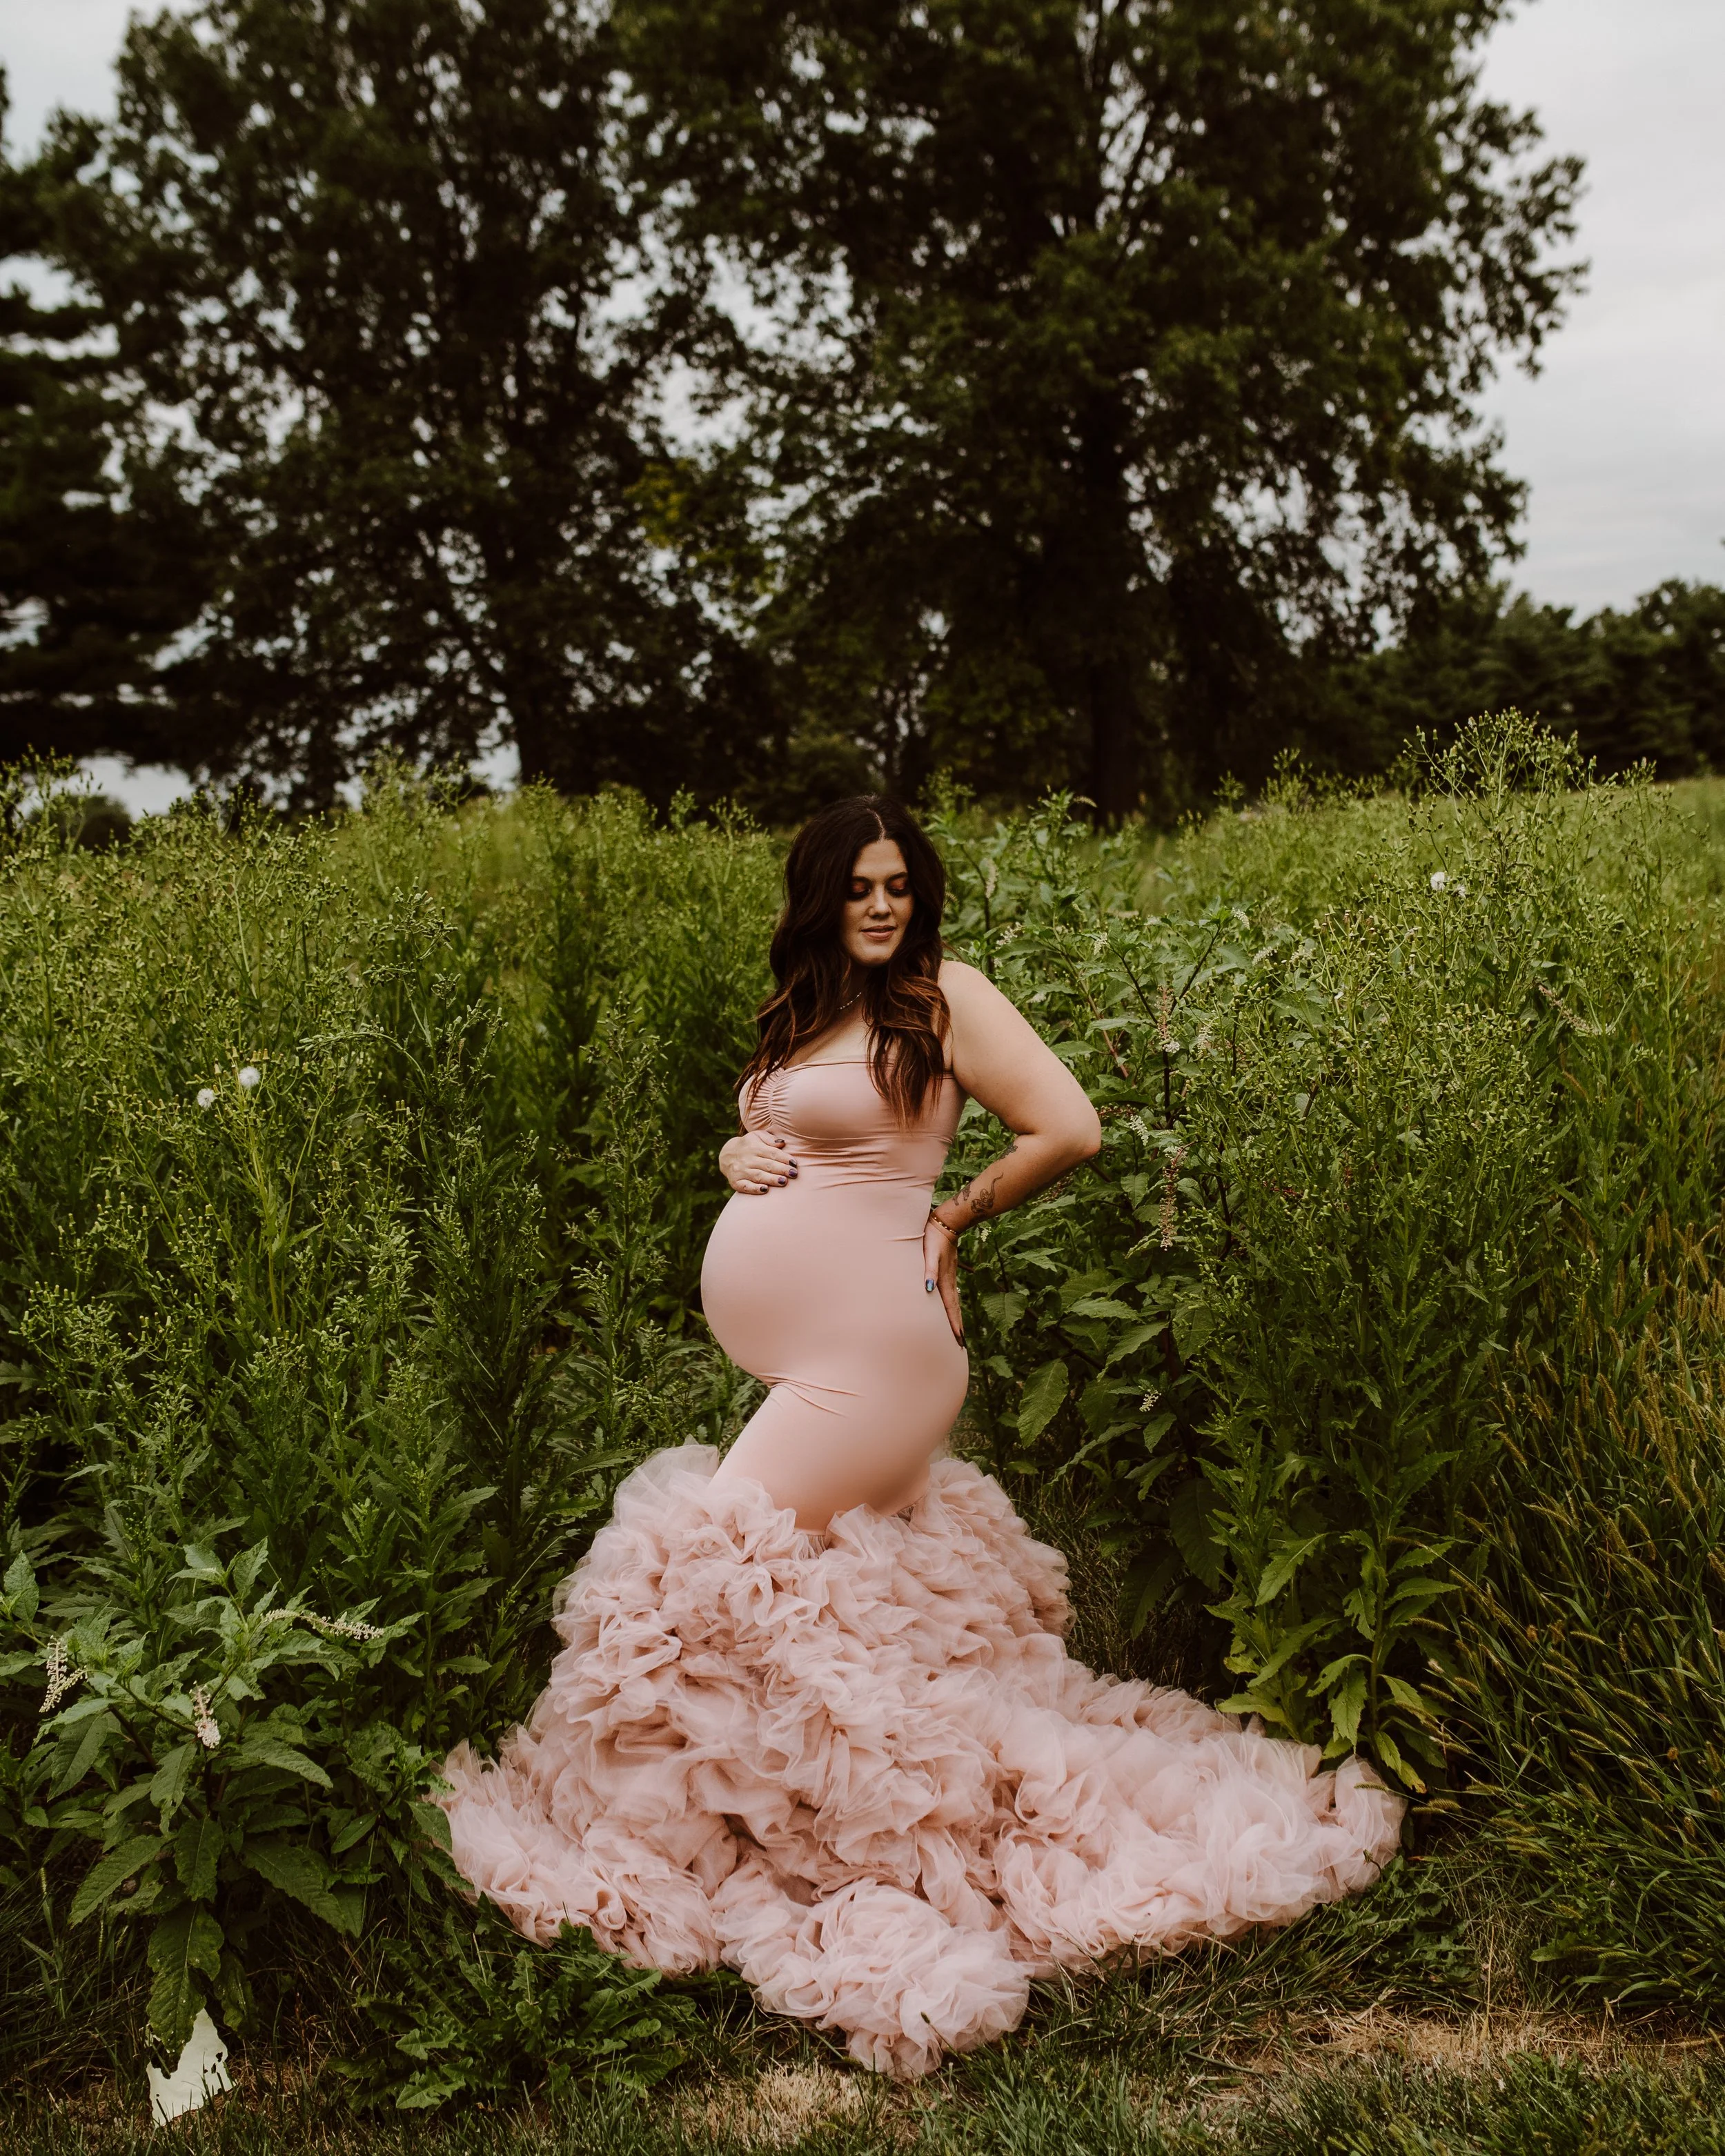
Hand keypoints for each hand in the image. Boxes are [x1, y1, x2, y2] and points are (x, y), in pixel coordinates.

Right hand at [720, 1131, 797, 1194]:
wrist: (727, 1155)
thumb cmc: (749, 1145)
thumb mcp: (757, 1136)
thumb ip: (770, 1139)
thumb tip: (782, 1143)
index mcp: (755, 1147)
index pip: (772, 1153)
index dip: (784, 1158)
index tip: (794, 1163)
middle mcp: (747, 1159)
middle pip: (767, 1165)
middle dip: (781, 1170)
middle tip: (794, 1174)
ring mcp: (741, 1171)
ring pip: (759, 1176)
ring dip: (772, 1179)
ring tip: (784, 1182)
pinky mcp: (736, 1182)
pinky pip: (746, 1186)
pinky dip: (755, 1189)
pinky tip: (765, 1190)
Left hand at [922, 1211, 962, 1342]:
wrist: (945, 1222)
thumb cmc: (932, 1237)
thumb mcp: (929, 1253)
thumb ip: (929, 1270)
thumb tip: (928, 1289)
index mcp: (945, 1280)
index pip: (950, 1308)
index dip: (953, 1325)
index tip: (958, 1340)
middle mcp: (949, 1281)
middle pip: (955, 1309)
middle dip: (957, 1327)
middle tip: (960, 1344)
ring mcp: (949, 1277)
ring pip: (954, 1302)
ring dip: (956, 1318)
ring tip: (958, 1332)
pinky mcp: (947, 1272)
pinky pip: (951, 1294)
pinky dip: (952, 1306)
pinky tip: (951, 1308)